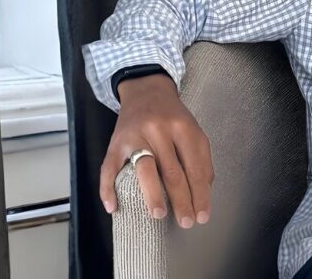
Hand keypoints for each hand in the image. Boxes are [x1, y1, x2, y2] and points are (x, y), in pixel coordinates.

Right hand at [99, 74, 214, 228]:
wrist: (146, 90)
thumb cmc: (172, 116)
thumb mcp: (193, 129)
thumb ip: (200, 158)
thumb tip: (203, 192)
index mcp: (183, 128)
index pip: (195, 167)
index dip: (200, 194)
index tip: (202, 215)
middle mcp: (159, 130)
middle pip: (172, 171)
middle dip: (181, 200)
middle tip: (186, 221)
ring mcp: (135, 136)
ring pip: (145, 169)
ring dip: (153, 195)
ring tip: (159, 215)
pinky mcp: (115, 143)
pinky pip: (109, 168)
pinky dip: (108, 189)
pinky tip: (113, 206)